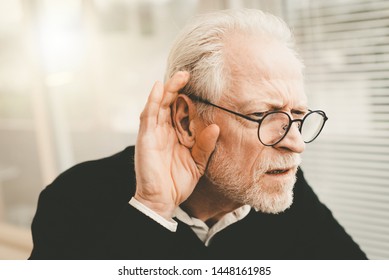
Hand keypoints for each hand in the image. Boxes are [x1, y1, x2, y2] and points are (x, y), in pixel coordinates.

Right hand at [134, 71, 219, 219]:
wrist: (162, 200)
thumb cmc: (178, 182)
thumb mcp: (197, 163)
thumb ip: (205, 145)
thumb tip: (215, 127)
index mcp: (176, 136)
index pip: (182, 112)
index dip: (189, 98)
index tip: (201, 85)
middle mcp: (164, 131)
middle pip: (170, 104)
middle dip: (179, 88)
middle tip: (190, 74)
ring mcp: (154, 133)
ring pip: (159, 105)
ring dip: (168, 89)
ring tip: (180, 75)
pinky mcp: (146, 137)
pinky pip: (148, 115)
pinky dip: (152, 100)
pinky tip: (159, 87)